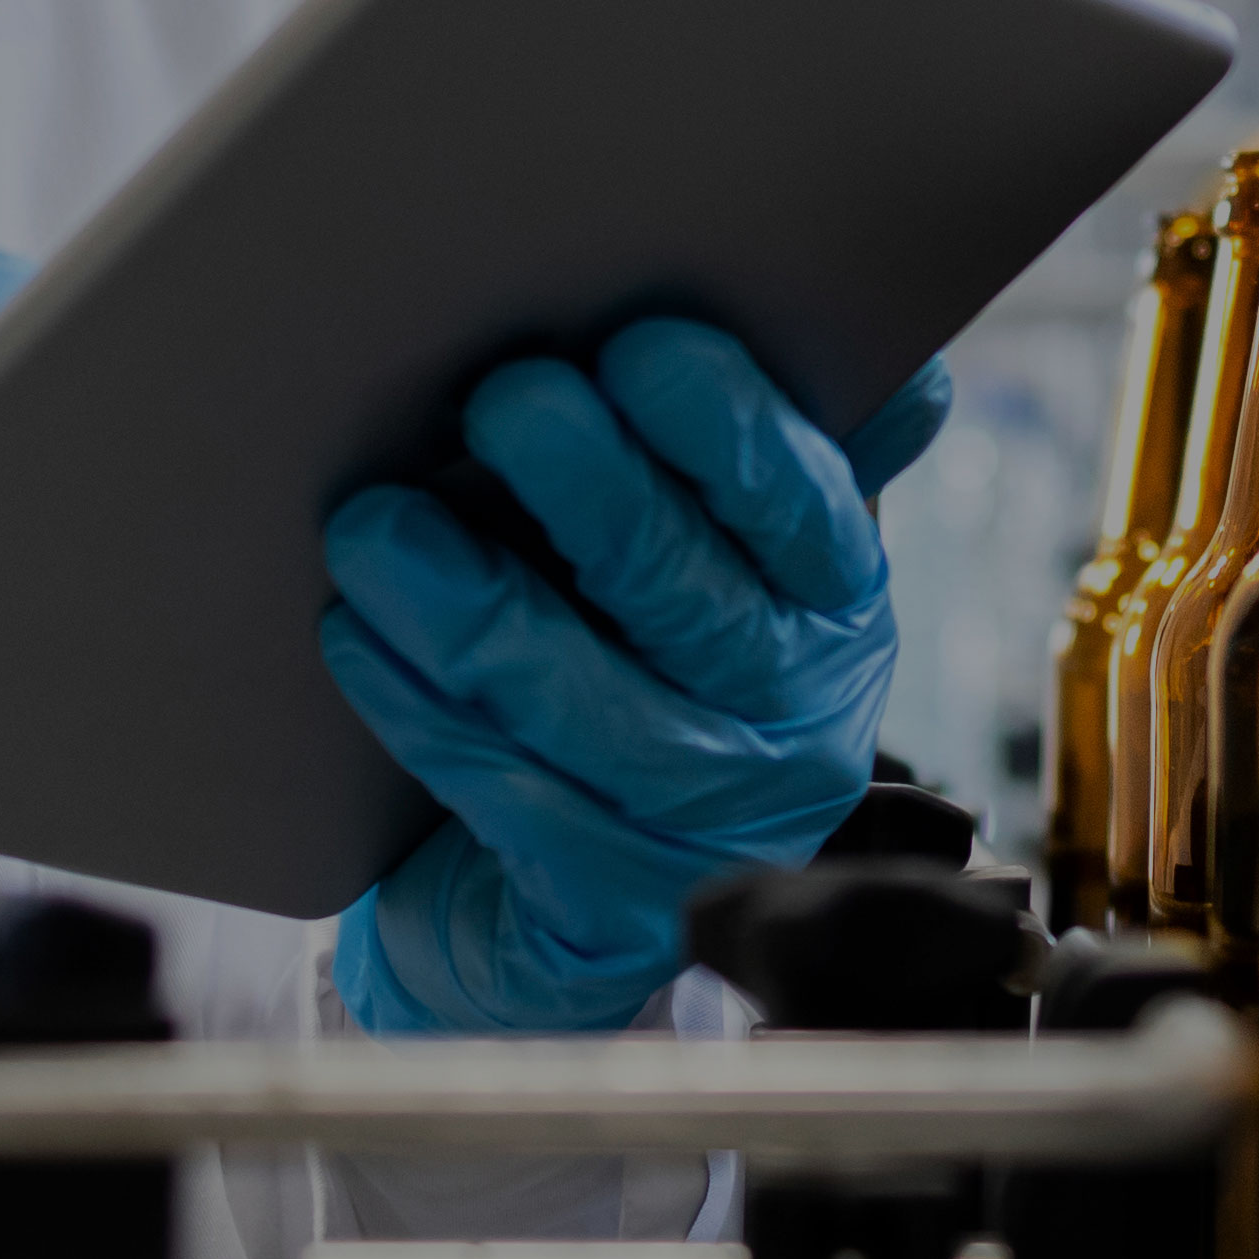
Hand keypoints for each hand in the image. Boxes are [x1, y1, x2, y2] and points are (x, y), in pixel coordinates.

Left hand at [321, 326, 957, 1037]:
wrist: (564, 889)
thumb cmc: (637, 663)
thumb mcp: (726, 557)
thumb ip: (782, 454)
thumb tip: (899, 371)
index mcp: (837, 610)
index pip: (803, 510)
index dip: (727, 429)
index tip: (640, 344)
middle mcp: (796, 727)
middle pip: (690, 601)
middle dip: (596, 494)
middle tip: (505, 401)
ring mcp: (705, 831)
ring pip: (586, 709)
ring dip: (474, 609)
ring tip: (377, 524)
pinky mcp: (605, 914)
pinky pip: (505, 799)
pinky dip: (424, 712)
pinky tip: (359, 634)